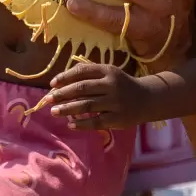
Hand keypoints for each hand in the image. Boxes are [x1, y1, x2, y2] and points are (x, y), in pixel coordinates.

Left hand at [40, 60, 158, 129]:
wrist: (147, 99)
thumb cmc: (122, 85)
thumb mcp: (110, 73)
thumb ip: (90, 73)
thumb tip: (62, 79)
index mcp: (108, 71)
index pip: (82, 71)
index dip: (65, 77)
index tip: (52, 84)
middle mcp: (112, 85)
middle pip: (82, 88)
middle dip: (62, 94)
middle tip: (48, 100)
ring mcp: (115, 102)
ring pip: (86, 105)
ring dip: (68, 109)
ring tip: (54, 112)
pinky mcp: (117, 118)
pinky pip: (96, 122)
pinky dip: (81, 123)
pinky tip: (70, 124)